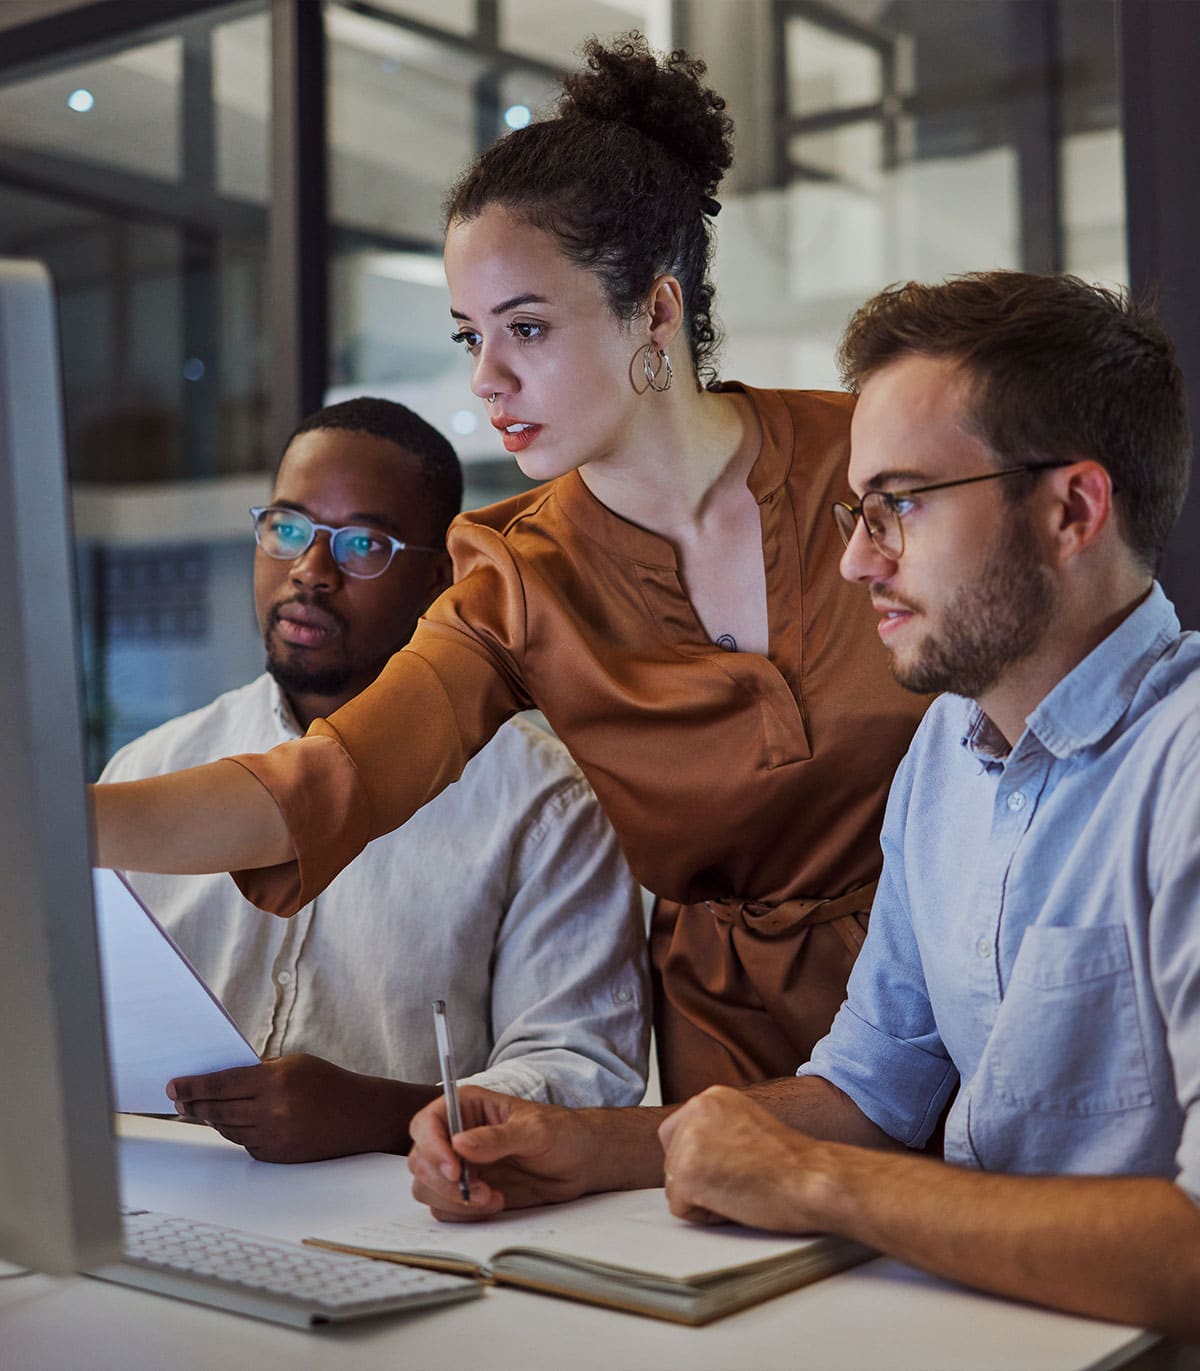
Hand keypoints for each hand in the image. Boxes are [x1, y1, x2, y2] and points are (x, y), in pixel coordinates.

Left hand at [166, 1055, 435, 1163]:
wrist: (360, 1116)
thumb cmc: (328, 1082)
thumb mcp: (295, 1063)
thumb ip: (259, 1070)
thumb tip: (222, 1078)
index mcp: (275, 1081)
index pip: (221, 1084)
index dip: (193, 1086)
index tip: (173, 1086)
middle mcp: (271, 1111)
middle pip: (217, 1110)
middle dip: (194, 1105)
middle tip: (179, 1101)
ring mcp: (273, 1137)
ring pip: (228, 1129)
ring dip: (212, 1119)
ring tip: (202, 1110)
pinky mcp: (277, 1156)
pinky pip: (245, 1144)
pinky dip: (237, 1132)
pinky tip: (236, 1123)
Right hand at [407, 1088, 600, 1220]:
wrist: (579, 1163)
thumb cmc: (561, 1133)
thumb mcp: (535, 1130)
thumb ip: (498, 1138)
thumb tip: (460, 1144)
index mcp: (466, 1107)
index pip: (427, 1124)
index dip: (432, 1147)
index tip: (454, 1170)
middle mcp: (456, 1135)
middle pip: (421, 1160)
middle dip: (444, 1182)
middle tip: (478, 1190)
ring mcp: (460, 1165)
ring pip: (427, 1187)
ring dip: (453, 1200)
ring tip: (490, 1198)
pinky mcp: (467, 1191)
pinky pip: (445, 1208)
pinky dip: (464, 1213)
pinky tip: (494, 1203)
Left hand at [658, 1086, 825, 1232]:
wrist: (814, 1179)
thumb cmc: (793, 1164)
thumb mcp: (748, 1126)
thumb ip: (718, 1129)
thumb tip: (699, 1150)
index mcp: (712, 1096)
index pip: (677, 1133)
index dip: (701, 1161)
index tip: (732, 1166)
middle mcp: (696, 1109)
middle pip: (672, 1159)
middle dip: (699, 1179)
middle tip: (740, 1179)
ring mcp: (688, 1140)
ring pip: (675, 1184)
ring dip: (704, 1198)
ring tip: (742, 1188)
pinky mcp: (686, 1174)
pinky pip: (680, 1208)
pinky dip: (706, 1216)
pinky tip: (736, 1201)